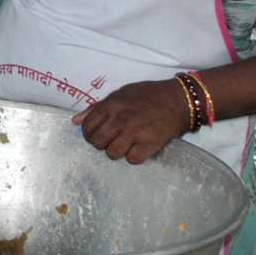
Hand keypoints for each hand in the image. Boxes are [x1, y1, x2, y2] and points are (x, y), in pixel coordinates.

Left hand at [70, 78, 191, 164]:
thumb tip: (76, 121)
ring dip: (118, 151)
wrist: (180, 100)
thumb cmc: (149, 95)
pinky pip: (132, 160)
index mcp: (111, 104)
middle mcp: (121, 118)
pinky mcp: (150, 144)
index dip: (90, 134)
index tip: (97, 135)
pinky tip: (139, 147)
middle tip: (112, 140)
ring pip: (112, 154)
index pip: (87, 127)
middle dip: (102, 144)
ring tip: (127, 143)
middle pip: (97, 143)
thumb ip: (97, 108)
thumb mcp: (121, 94)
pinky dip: (134, 157)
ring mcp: (135, 132)